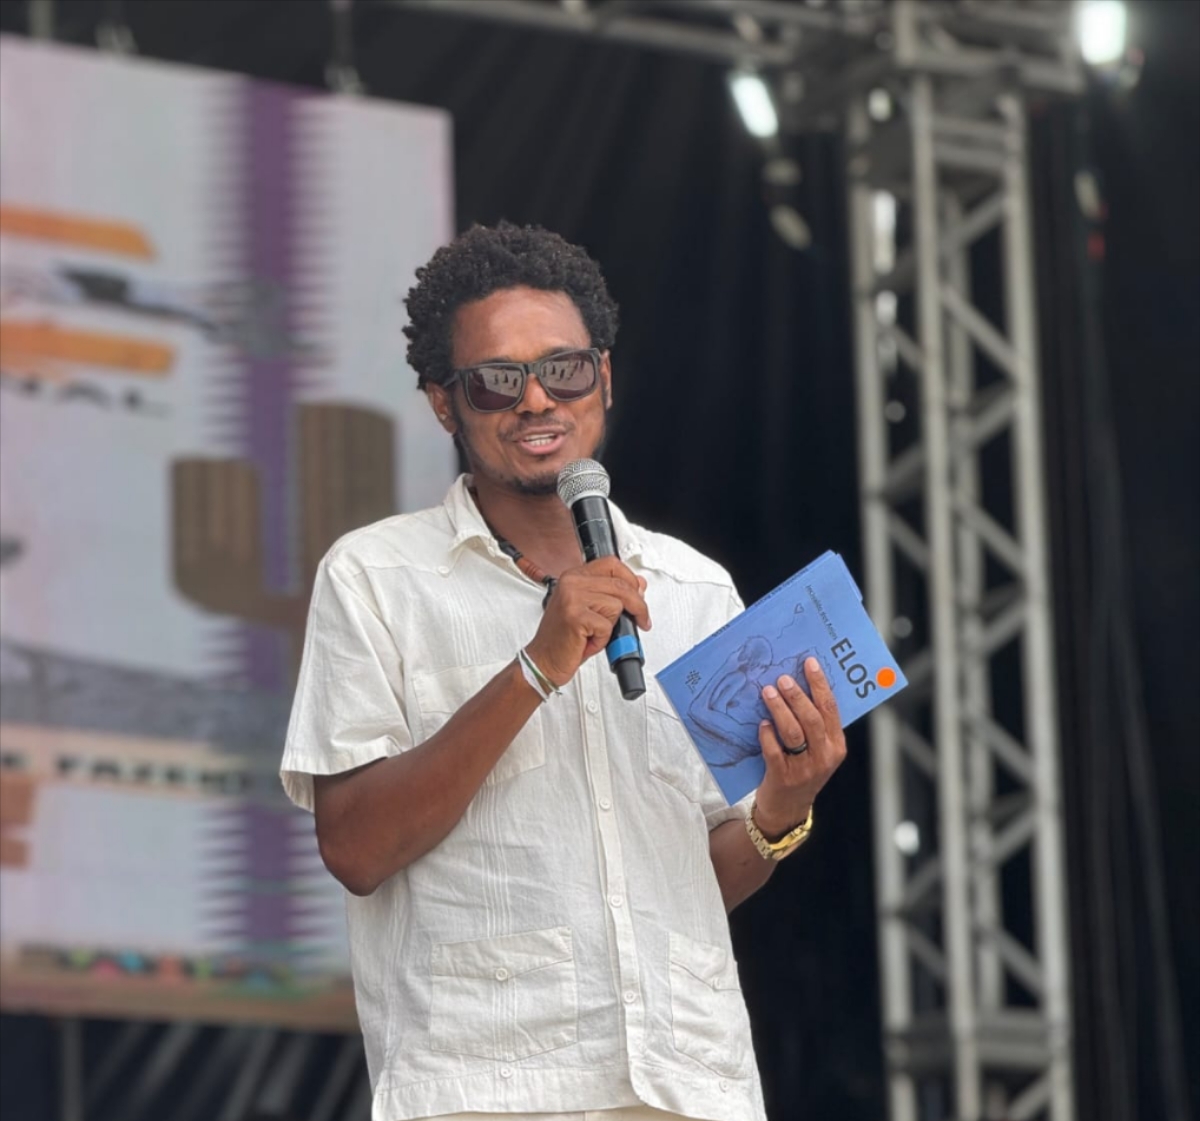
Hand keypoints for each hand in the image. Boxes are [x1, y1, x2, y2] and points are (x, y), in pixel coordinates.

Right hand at [523, 557, 650, 686]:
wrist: (544, 660)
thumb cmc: (564, 637)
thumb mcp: (590, 610)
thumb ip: (611, 594)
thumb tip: (639, 585)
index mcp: (574, 576)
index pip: (612, 565)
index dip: (630, 580)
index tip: (639, 595)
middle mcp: (571, 582)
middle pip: (620, 585)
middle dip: (638, 606)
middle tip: (641, 620)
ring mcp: (572, 598)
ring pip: (616, 605)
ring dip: (611, 626)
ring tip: (594, 633)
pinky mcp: (575, 616)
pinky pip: (607, 626)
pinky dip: (602, 639)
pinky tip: (587, 641)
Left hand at [753, 657, 846, 837]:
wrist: (787, 808)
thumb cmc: (800, 770)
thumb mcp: (816, 749)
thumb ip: (812, 723)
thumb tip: (796, 683)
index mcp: (836, 745)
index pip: (830, 709)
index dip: (820, 685)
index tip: (809, 664)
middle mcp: (824, 756)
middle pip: (812, 719)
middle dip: (797, 696)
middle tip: (783, 678)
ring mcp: (805, 768)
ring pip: (794, 733)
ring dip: (780, 710)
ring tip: (768, 692)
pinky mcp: (783, 777)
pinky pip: (775, 752)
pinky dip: (767, 736)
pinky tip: (762, 724)